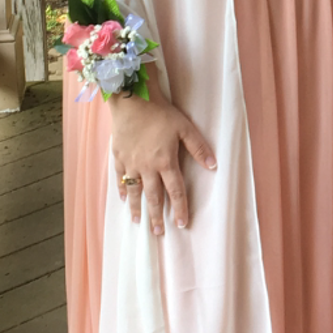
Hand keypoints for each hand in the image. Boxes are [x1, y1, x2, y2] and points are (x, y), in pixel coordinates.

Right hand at [110, 92, 216, 233]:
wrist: (132, 99)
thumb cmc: (161, 112)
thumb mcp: (185, 128)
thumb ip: (199, 148)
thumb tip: (214, 166)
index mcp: (165, 162)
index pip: (175, 192)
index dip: (180, 209)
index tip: (182, 224)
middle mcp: (147, 167)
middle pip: (153, 197)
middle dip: (157, 216)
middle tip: (158, 233)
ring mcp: (131, 163)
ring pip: (135, 192)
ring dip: (137, 209)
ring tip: (139, 223)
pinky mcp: (119, 156)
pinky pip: (120, 178)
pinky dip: (123, 190)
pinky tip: (124, 199)